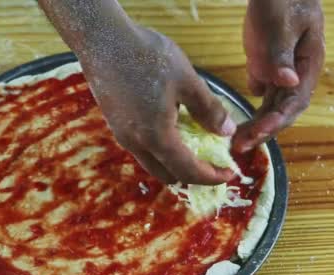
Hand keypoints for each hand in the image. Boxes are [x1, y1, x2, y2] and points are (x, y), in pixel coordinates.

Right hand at [80, 26, 235, 184]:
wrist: (103, 40)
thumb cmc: (147, 57)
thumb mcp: (186, 80)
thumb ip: (208, 109)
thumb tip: (227, 131)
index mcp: (157, 136)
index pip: (188, 171)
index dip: (211, 176)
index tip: (229, 173)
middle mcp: (137, 143)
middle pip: (167, 175)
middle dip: (192, 175)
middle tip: (212, 161)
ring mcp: (122, 135)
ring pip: (152, 163)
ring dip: (174, 162)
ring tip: (193, 143)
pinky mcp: (115, 124)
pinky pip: (142, 148)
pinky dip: (160, 149)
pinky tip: (171, 126)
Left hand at [234, 0, 324, 151]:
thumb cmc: (281, 1)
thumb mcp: (281, 24)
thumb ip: (282, 53)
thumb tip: (290, 82)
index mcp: (308, 66)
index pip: (295, 101)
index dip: (278, 120)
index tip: (258, 133)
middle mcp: (297, 75)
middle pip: (283, 111)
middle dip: (263, 131)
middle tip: (239, 146)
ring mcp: (281, 74)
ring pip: (271, 108)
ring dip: (256, 126)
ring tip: (236, 142)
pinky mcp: (266, 70)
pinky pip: (261, 97)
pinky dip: (250, 113)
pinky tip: (233, 124)